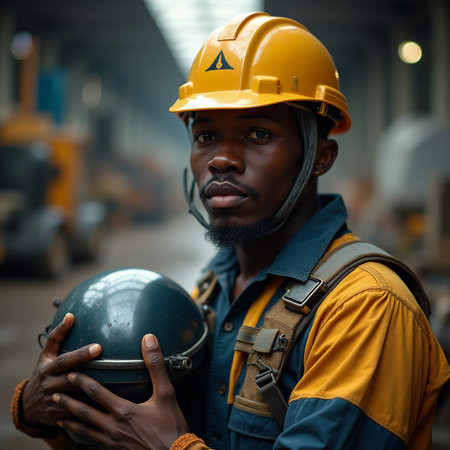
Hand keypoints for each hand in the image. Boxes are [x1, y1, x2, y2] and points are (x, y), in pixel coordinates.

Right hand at [21, 313, 102, 426]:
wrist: (29, 405)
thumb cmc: (44, 372)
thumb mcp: (46, 355)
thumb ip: (57, 336)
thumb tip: (71, 315)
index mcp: (47, 368)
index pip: (65, 360)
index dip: (81, 354)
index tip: (99, 346)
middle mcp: (49, 385)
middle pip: (72, 379)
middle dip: (91, 374)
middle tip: (111, 365)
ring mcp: (53, 402)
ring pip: (77, 398)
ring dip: (92, 392)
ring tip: (114, 385)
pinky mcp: (59, 417)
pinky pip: (77, 413)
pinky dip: (90, 409)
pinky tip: (106, 404)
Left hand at [53, 333, 188, 449]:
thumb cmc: (171, 426)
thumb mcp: (166, 393)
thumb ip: (156, 366)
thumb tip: (149, 340)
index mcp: (123, 410)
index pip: (96, 392)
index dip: (81, 381)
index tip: (70, 373)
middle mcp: (113, 427)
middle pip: (84, 412)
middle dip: (67, 402)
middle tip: (53, 394)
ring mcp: (112, 442)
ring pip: (85, 431)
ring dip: (71, 421)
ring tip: (59, 416)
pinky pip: (93, 444)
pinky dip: (83, 438)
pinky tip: (80, 437)